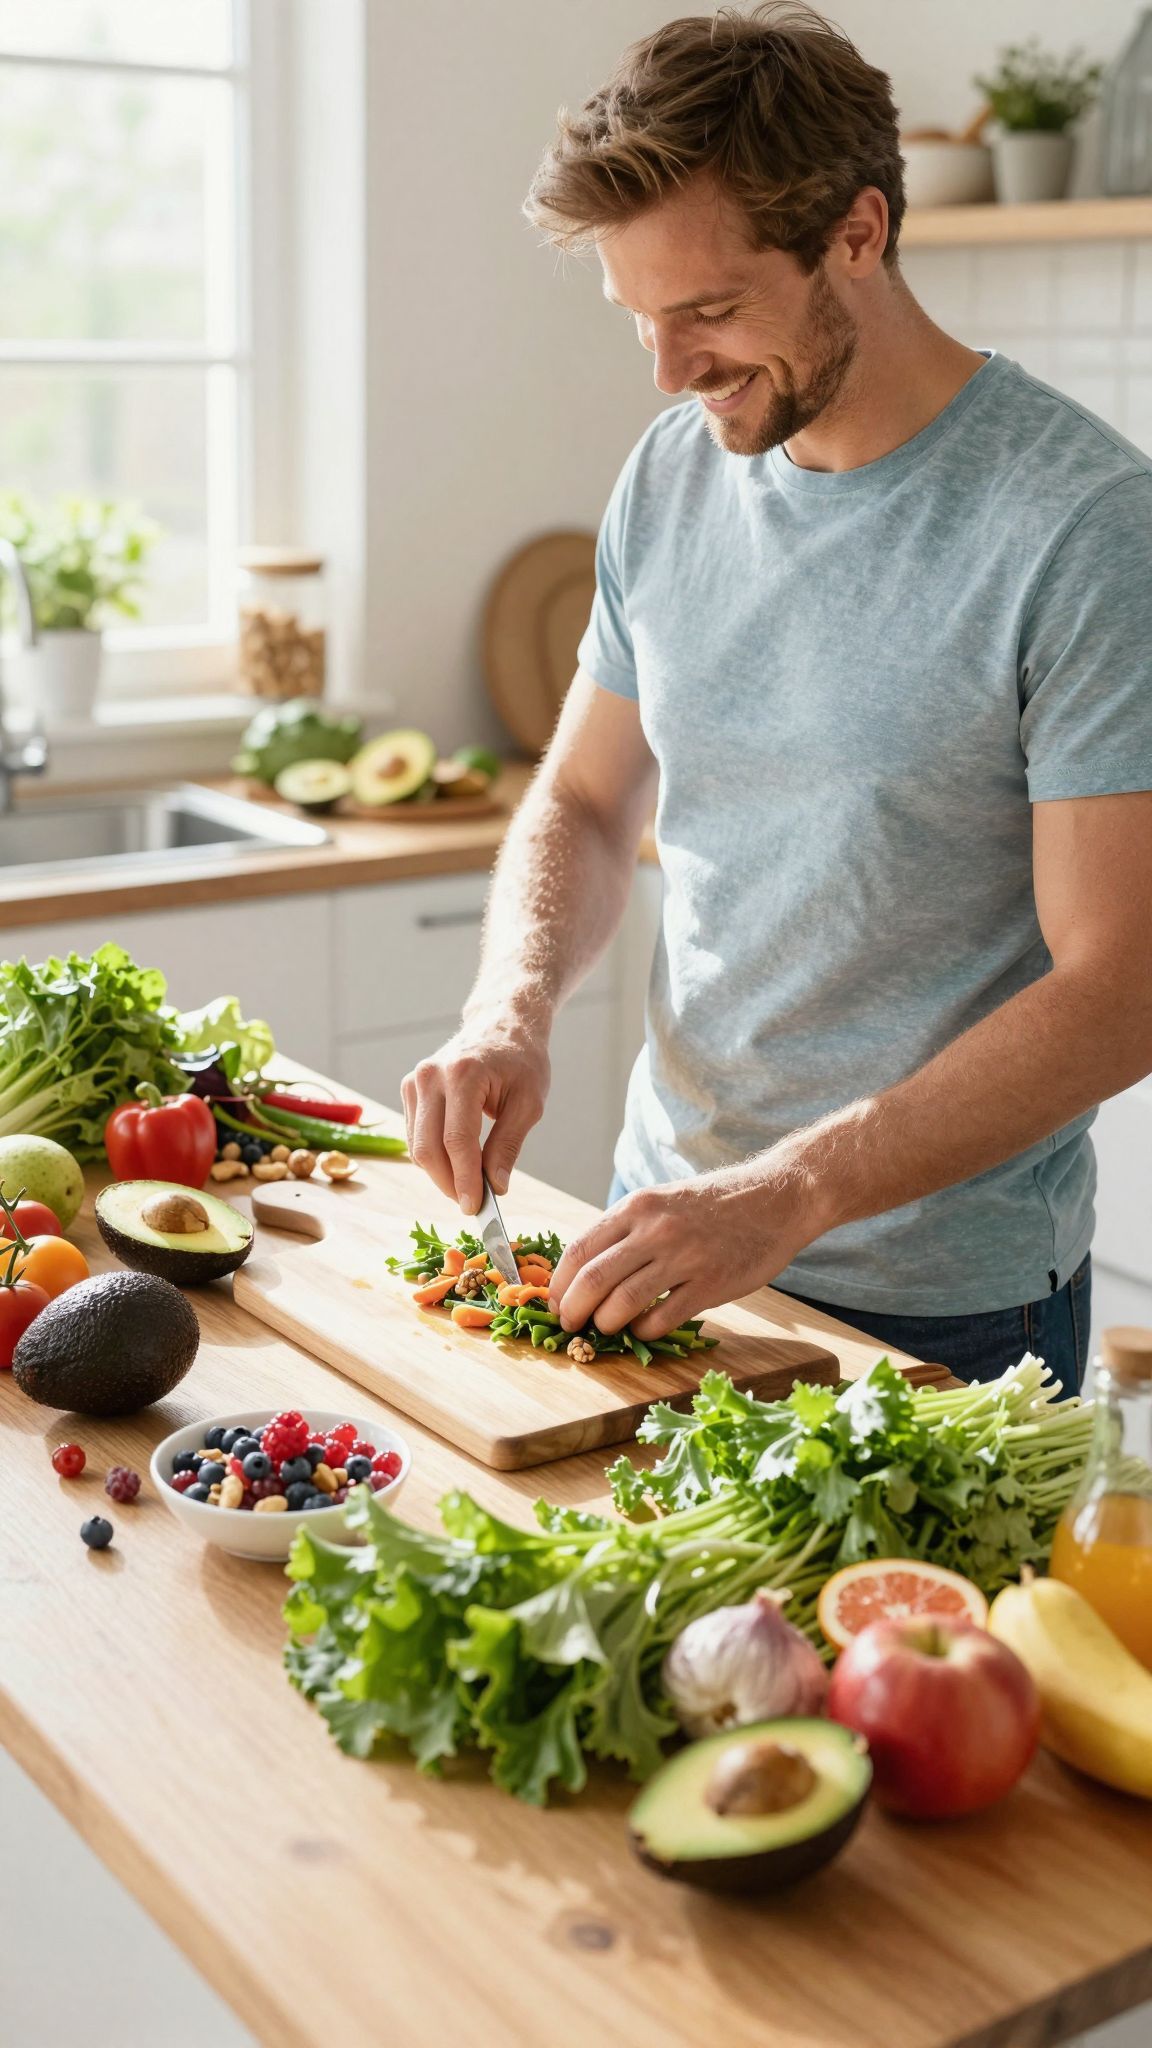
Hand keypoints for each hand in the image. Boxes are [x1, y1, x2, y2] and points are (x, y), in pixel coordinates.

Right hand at [402, 1017, 549, 1213]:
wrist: (501, 1024)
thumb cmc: (521, 1061)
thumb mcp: (529, 1103)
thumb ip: (508, 1145)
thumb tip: (495, 1187)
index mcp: (463, 1074)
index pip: (456, 1140)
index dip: (464, 1179)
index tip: (476, 1206)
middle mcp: (431, 1076)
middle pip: (428, 1147)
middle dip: (449, 1183)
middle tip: (472, 1203)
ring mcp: (415, 1080)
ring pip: (417, 1146)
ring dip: (440, 1174)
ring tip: (468, 1185)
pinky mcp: (409, 1088)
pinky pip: (415, 1135)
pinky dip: (433, 1156)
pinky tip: (456, 1163)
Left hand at [548, 1162, 826, 1340]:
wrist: (777, 1197)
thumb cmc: (716, 1203)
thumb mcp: (663, 1202)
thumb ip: (627, 1231)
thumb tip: (586, 1272)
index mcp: (637, 1207)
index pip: (579, 1250)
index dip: (560, 1284)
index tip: (556, 1302)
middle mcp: (655, 1230)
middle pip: (593, 1280)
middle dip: (573, 1310)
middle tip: (571, 1324)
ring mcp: (684, 1257)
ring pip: (622, 1303)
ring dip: (606, 1325)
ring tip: (605, 1330)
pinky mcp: (711, 1283)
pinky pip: (662, 1318)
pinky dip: (645, 1331)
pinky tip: (645, 1329)